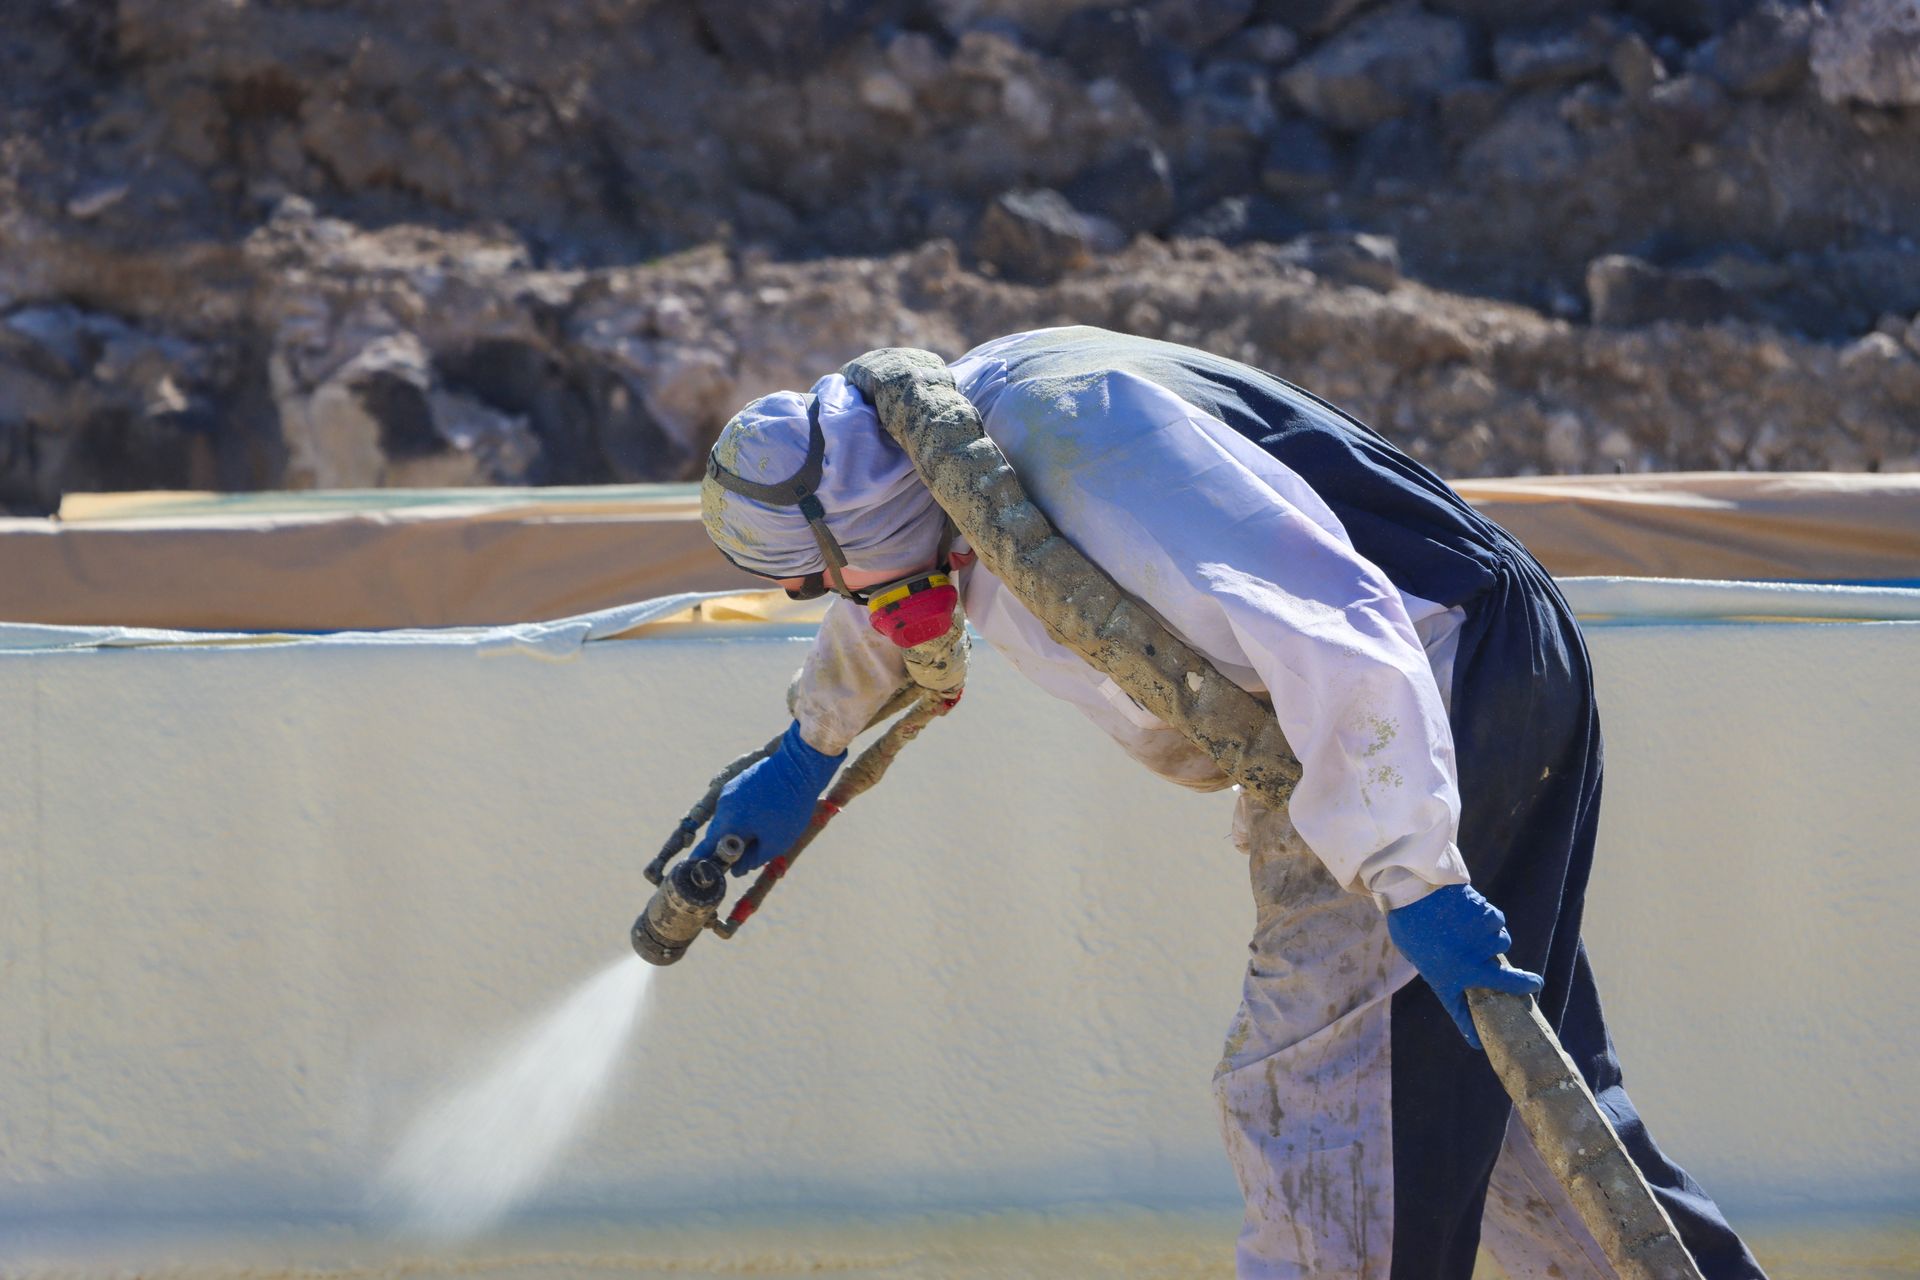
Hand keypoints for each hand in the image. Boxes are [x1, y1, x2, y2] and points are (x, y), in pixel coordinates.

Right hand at [690, 721, 844, 875]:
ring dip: (737, 830)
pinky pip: (736, 804)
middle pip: (717, 834)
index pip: (705, 849)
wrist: (799, 766)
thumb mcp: (775, 843)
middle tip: (745, 858)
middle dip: (727, 848)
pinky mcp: (741, 781)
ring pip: (728, 818)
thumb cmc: (789, 808)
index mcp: (728, 823)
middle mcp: (723, 805)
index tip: (708, 874)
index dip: (706, 863)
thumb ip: (752, 860)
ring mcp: (731, 790)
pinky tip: (764, 816)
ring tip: (761, 835)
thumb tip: (737, 870)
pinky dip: (744, 815)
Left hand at [1386, 884, 1543, 1048]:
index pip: (1460, 1011)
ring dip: (1491, 938)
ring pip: (1502, 943)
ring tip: (1468, 926)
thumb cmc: (1410, 923)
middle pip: (1508, 981)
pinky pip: (1497, 922)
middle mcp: (1471, 966)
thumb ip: (1444, 965)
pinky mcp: (1489, 920)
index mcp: (1446, 978)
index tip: (1478, 1045)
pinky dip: (1488, 918)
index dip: (1469, 1030)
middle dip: (1524, 984)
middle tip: (1534, 983)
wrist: (1411, 890)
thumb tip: (1464, 968)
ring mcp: (1483, 943)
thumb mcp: (1419, 954)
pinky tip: (1470, 911)